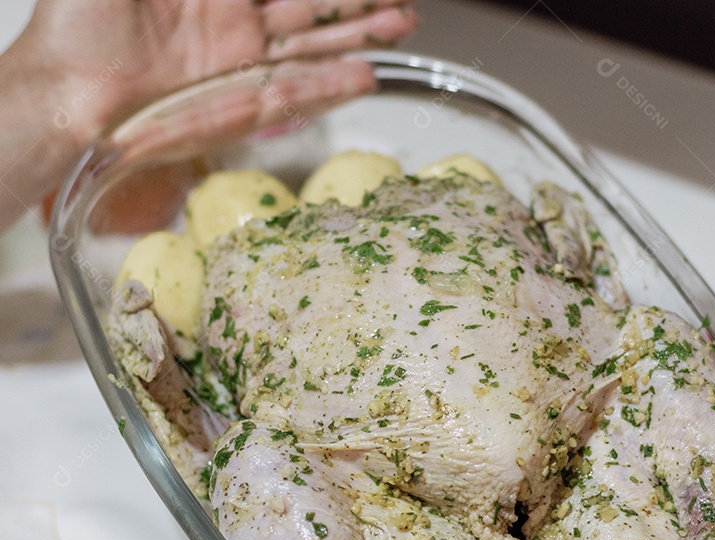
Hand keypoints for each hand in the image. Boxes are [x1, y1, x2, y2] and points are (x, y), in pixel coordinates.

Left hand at [0, 0, 417, 230]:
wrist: (65, 93)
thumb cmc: (79, 25)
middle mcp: (235, 26)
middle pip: (313, 9)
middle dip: (360, 4)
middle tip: (402, 3)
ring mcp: (241, 67)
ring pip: (313, 49)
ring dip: (358, 38)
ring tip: (402, 28)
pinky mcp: (239, 107)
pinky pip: (295, 95)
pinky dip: (329, 88)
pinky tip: (364, 77)